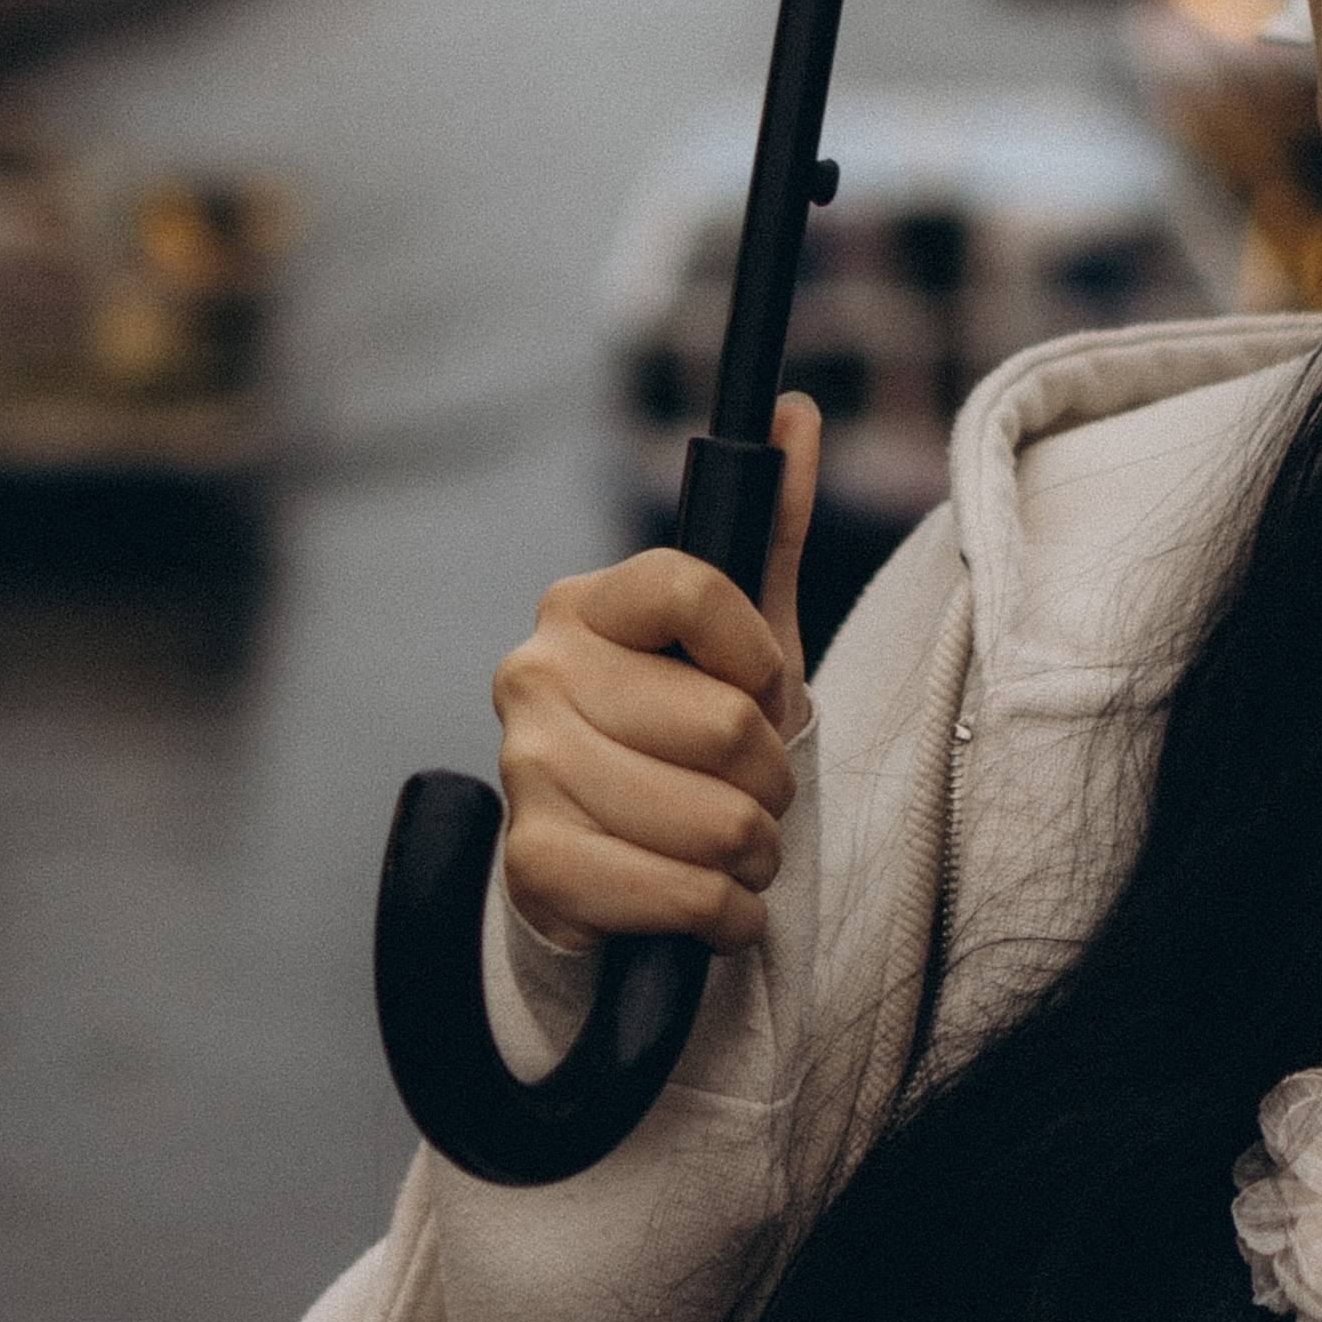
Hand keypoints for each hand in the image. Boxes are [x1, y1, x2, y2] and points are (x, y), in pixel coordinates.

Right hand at [492, 394, 819, 953]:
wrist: (609, 874)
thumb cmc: (682, 742)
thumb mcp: (741, 639)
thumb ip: (770, 523)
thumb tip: (796, 408)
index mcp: (582, 606)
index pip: (697, 587)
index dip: (758, 657)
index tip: (762, 693)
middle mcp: (535, 675)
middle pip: (725, 723)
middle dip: (770, 778)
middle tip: (750, 793)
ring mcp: (526, 769)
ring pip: (717, 818)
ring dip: (755, 853)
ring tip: (732, 849)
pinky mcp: (534, 867)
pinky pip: (684, 894)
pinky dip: (726, 913)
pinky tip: (711, 903)